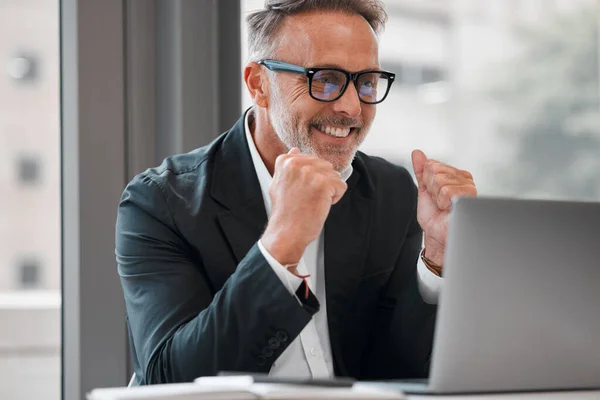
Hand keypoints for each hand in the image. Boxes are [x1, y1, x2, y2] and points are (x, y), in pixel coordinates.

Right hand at [261, 148, 347, 264]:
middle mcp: (297, 163)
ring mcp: (311, 172)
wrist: (287, 232)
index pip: (313, 161)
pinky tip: (321, 205)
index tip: (300, 191)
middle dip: (322, 183)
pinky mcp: (324, 183)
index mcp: (286, 161)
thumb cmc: (284, 212)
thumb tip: (295, 150)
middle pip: (326, 167)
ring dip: (329, 191)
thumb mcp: (278, 183)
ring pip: (334, 176)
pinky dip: (335, 198)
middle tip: (307, 198)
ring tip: (313, 202)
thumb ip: (287, 166)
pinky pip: (341, 186)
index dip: (311, 178)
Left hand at [411, 150, 476, 265]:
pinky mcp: (470, 198)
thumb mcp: (425, 190)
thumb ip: (421, 171)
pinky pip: (447, 191)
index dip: (427, 181)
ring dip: (437, 197)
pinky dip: (443, 202)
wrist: (437, 234)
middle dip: (431, 189)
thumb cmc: (434, 215)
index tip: (433, 194)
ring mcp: (469, 187)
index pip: (432, 164)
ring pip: (440, 181)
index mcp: (455, 174)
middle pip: (436, 171)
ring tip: (444, 207)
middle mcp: (465, 178)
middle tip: (438, 202)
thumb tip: (417, 153)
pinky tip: (449, 209)